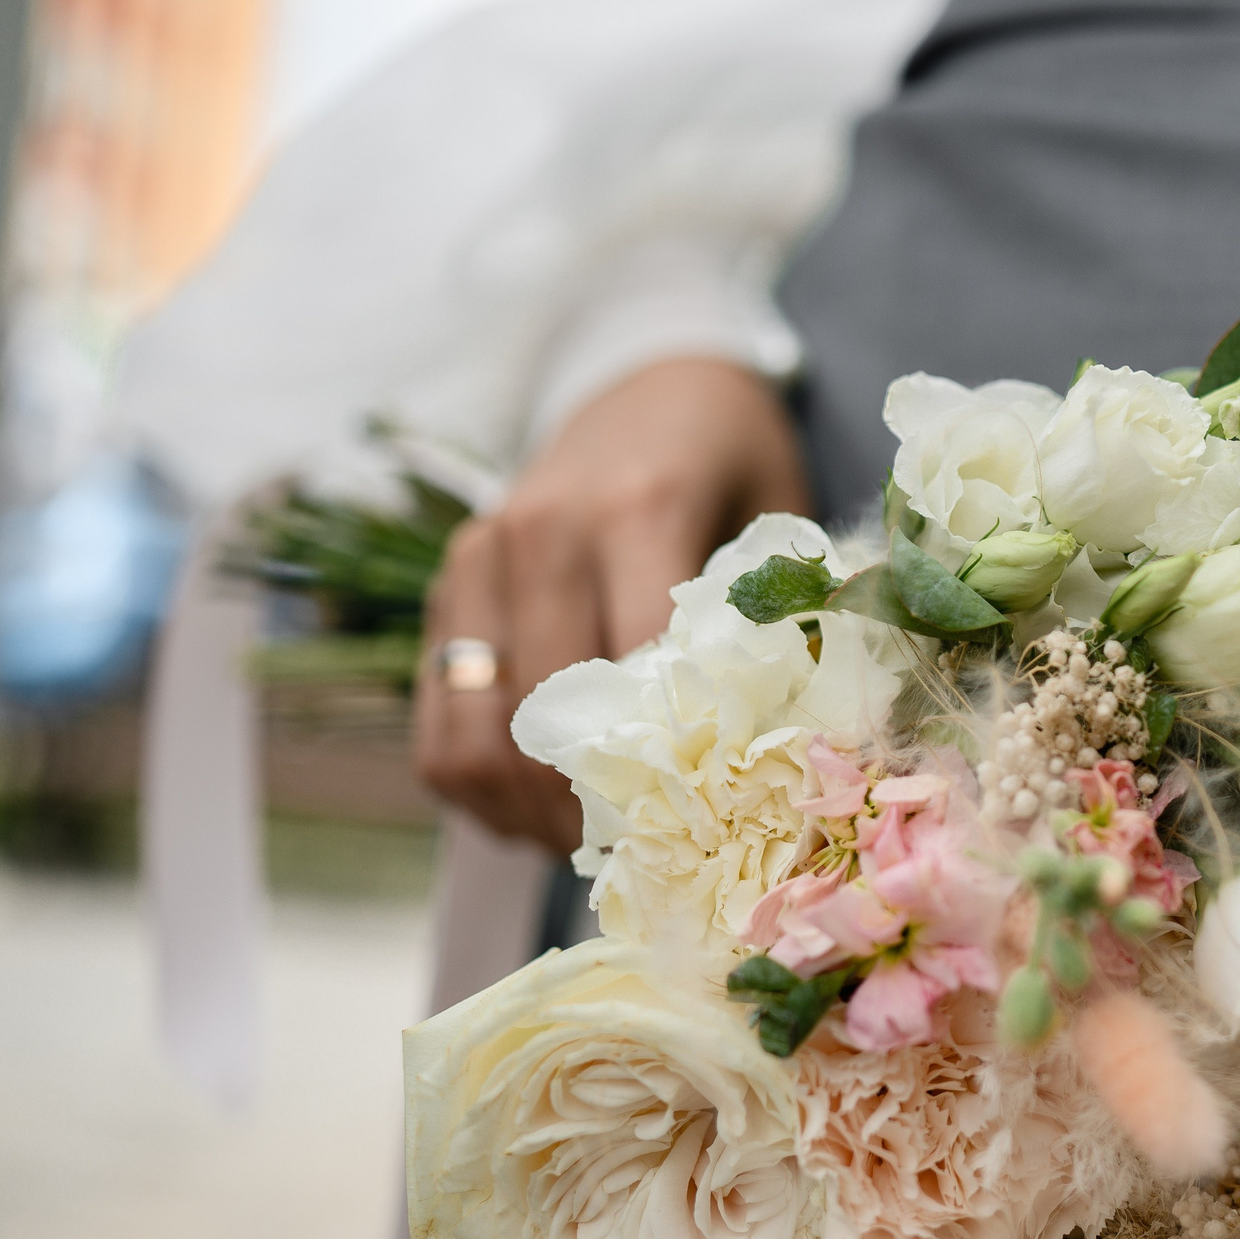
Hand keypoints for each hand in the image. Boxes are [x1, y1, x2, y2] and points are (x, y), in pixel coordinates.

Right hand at [414, 357, 810, 852]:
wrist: (649, 378)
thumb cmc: (732, 455)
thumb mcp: (784, 512)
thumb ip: (786, 616)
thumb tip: (803, 749)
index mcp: (635, 511)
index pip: (637, 676)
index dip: (668, 771)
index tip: (711, 830)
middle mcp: (537, 536)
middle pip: (541, 726)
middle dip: (595, 815)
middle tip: (654, 860)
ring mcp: (475, 564)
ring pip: (469, 741)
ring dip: (526, 814)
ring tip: (595, 843)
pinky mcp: (442, 594)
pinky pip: (435, 728)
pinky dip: (481, 788)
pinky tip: (544, 804)